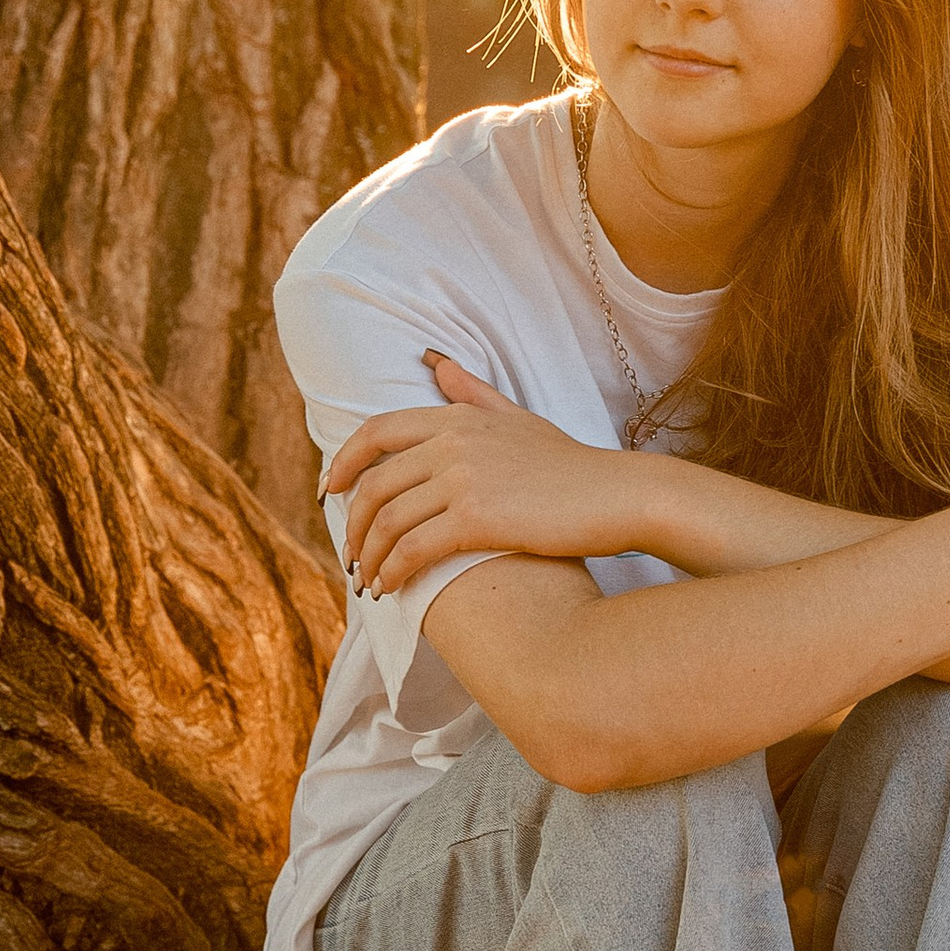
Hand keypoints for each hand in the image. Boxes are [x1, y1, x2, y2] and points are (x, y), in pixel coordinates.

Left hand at [321, 354, 653, 595]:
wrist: (618, 495)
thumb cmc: (571, 464)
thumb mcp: (517, 418)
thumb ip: (471, 392)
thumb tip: (433, 361)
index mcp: (457, 416)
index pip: (376, 432)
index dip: (345, 463)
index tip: (331, 493)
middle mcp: (452, 441)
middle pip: (374, 484)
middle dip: (353, 525)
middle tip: (351, 555)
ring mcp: (462, 478)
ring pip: (387, 520)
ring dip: (369, 556)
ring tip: (368, 581)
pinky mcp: (475, 517)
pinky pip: (412, 549)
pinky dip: (392, 572)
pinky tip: (390, 589)